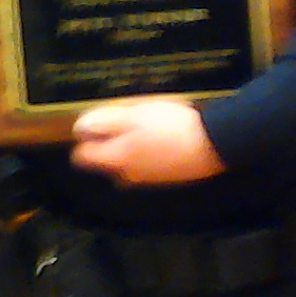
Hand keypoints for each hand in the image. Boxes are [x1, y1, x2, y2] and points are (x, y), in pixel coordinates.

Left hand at [70, 97, 225, 184]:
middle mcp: (128, 176)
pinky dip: (148, 154)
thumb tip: (79, 129)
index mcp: (116, 160)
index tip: (96, 122)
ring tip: (146, 126)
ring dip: (130, 148)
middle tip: (124, 120)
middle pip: (105, 162)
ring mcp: (149, 180)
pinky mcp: (168, 179)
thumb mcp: (133, 116)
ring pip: (127, 165)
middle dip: (107, 143)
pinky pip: (147, 167)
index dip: (84, 139)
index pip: (82, 158)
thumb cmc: (170, 126)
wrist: (215, 143)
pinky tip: (163, 138)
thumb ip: (103, 123)